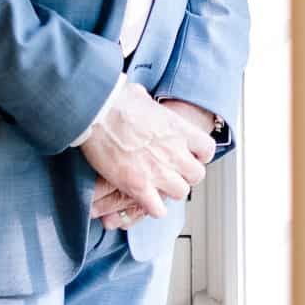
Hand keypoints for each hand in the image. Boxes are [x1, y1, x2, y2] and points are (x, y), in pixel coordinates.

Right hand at [77, 80, 215, 219]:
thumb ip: (148, 103)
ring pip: (181, 193)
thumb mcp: (141, 95)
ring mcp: (158, 171)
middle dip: (186, 175)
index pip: (207, 149)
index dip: (199, 155)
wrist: (97, 113)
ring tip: (158, 187)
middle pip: (197, 175)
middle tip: (172, 173)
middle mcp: (174, 151)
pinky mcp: (139, 186)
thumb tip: (140, 97)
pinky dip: (153, 208)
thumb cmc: (115, 100)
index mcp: (178, 128)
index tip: (189, 155)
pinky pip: (158, 209)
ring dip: (170, 191)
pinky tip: (145, 200)